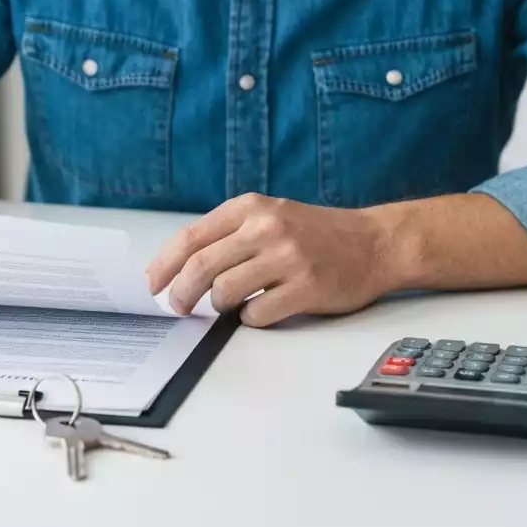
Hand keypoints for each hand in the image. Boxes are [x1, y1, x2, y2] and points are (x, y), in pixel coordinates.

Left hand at [145, 193, 396, 326]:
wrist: (374, 242)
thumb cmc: (315, 233)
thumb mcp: (270, 215)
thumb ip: (229, 234)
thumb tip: (179, 267)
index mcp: (251, 207)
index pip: (192, 237)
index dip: (165, 264)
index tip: (152, 283)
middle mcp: (267, 228)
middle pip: (201, 266)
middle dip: (181, 293)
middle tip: (178, 307)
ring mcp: (288, 257)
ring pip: (225, 291)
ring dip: (219, 306)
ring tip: (229, 305)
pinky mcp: (306, 287)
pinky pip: (257, 313)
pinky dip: (250, 318)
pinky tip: (261, 310)